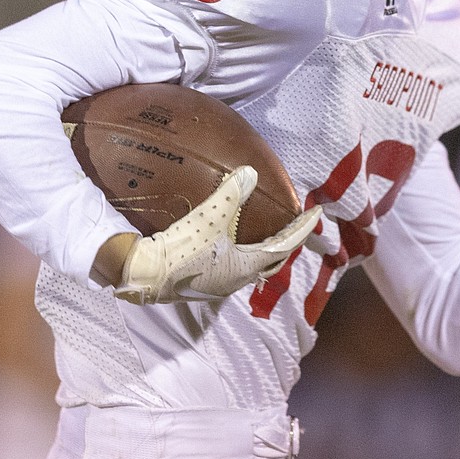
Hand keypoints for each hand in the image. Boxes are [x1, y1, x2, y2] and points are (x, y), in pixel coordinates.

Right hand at [114, 166, 322, 303]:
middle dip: (287, 242)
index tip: (316, 213)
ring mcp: (220, 286)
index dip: (302, 228)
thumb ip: (230, 194)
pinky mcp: (203, 285)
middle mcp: (237, 281)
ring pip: (253, 267)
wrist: (143, 275)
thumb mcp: (208, 217)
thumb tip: (249, 172)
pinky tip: (231, 243)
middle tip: (296, 224)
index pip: (285, 245)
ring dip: (264, 250)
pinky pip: (234, 268)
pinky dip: (243, 254)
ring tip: (268, 233)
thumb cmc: (180, 249)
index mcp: (246, 266)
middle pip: (273, 260)